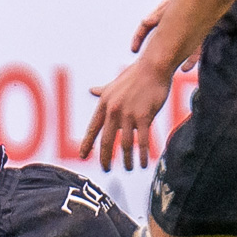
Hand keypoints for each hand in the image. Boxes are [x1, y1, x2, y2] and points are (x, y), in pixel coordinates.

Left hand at [78, 56, 173, 171]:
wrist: (153, 67)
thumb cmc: (136, 74)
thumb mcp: (114, 83)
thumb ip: (103, 91)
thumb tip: (91, 90)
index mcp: (104, 103)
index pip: (92, 128)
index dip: (87, 143)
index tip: (83, 156)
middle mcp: (113, 110)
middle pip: (106, 140)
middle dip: (105, 158)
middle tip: (106, 169)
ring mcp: (128, 114)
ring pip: (124, 144)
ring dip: (127, 160)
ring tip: (129, 168)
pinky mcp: (144, 117)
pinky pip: (142, 141)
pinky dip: (142, 155)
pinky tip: (143, 164)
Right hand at [131, 0, 202, 70]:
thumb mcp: (171, 4)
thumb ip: (159, 14)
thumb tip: (145, 22)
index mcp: (162, 14)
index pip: (145, 27)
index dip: (138, 38)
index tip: (133, 50)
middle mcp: (173, 23)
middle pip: (159, 39)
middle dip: (151, 51)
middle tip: (145, 64)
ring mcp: (186, 30)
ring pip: (176, 47)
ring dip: (171, 58)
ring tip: (165, 69)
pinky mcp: (199, 35)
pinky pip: (194, 50)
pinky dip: (190, 60)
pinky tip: (185, 68)